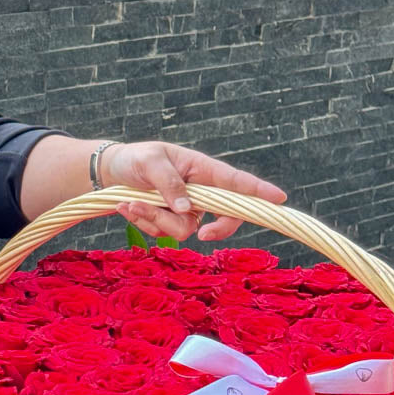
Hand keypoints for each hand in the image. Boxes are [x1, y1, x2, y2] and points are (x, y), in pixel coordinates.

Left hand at [99, 140, 286, 241]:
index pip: (235, 181)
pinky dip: (143, 222)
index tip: (278, 198)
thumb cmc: (137, 159)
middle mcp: (200, 192)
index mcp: (202, 169)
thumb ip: (169, 184)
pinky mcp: (171, 222)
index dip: (258, 191)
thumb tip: (187, 210)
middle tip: (204, 235)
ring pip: (185, 230)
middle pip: (225, 217)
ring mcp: (187, 210)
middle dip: (216, 229)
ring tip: (132, 202)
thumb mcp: (150, 163)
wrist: (114, 172)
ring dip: (155, 220)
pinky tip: (128, 206)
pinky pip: (163, 233)